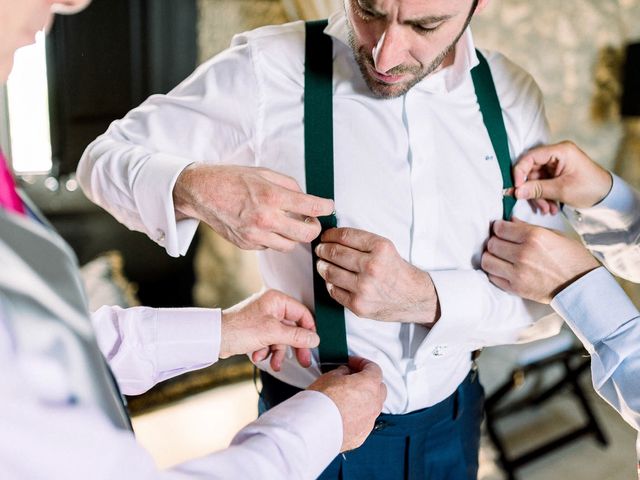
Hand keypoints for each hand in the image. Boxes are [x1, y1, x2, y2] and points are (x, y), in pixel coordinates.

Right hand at [173, 164, 334, 251]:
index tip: (328, 206)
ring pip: (290, 245)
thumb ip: (289, 185)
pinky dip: (275, 239)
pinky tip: (269, 226)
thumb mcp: (264, 173)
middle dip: (314, 228)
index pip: (311, 207)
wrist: (202, 192)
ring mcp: (255, 235)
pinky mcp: (247, 245)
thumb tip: (307, 198)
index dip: (325, 206)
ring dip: (295, 236)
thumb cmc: (232, 179)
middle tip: (312, 221)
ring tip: (290, 223)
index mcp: (272, 197)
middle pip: (306, 235)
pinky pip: (271, 247)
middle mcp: (265, 219)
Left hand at [220, 290, 319, 370]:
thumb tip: (314, 339)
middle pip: (292, 328)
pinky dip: (266, 350)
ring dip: (277, 351)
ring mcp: (264, 318)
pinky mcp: (257, 329)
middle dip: (294, 346)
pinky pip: (270, 341)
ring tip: (274, 363)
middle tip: (303, 360)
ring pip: (281, 337)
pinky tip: (258, 356)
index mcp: (276, 300)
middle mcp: (271, 307)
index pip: (302, 313)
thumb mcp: (272, 334)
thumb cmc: (238, 329)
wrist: (214, 339)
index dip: (308, 330)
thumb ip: (296, 336)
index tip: (312, 344)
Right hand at [307, 357, 386, 451]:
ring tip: (346, 397)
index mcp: (369, 385)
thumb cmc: (322, 403)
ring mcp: (369, 421)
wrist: (314, 430)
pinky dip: (358, 416)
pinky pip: (364, 422)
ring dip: (364, 399)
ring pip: (373, 406)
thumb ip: (342, 372)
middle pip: (379, 388)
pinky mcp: (361, 436)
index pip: (374, 368)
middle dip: (368, 381)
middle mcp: (374, 404)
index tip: (352, 363)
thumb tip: (344, 374)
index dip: (362, 363)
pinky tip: (343, 414)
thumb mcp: (329, 376)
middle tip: (352, 378)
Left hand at [315, 228, 438, 323]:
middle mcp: (372, 267)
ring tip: (322, 263)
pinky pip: (333, 291)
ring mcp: (364, 288)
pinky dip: (329, 283)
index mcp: (381, 248)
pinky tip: (331, 279)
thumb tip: (332, 238)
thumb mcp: (386, 249)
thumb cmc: (398, 272)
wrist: (415, 298)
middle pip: (335, 253)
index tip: (325, 236)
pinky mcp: (358, 304)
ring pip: (330, 272)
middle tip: (320, 249)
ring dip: (322, 266)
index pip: (345, 236)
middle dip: (323, 249)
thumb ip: (362, 242)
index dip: (330, 235)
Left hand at [481, 219, 599, 302]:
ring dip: (491, 257)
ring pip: (487, 261)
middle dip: (495, 241)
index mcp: (533, 237)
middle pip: (492, 244)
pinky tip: (503, 269)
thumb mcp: (554, 235)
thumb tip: (509, 220)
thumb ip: (528, 227)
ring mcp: (518, 273)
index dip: (498, 227)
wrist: (582, 286)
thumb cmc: (572, 258)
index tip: (501, 229)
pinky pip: (493, 277)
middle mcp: (523, 254)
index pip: (499, 228)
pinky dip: (495, 272)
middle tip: (501, 243)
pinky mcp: (516, 288)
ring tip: (500, 256)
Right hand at [513, 141, 612, 213]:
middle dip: (531, 189)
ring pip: (535, 179)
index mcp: (560, 151)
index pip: (530, 157)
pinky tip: (550, 207)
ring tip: (547, 210)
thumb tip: (516, 191)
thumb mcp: (562, 190)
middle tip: (534, 204)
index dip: (520, 172)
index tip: (517, 188)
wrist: (607, 197)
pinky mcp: (556, 174)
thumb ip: (537, 189)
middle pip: (531, 170)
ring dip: (538, 196)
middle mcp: (556, 155)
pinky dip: (543, 196)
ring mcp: (556, 164)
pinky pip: (542, 184)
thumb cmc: (590, 188)